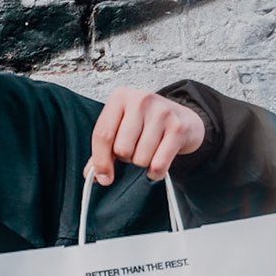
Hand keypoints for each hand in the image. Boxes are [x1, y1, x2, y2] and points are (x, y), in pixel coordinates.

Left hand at [87, 88, 205, 184]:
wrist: (184, 118)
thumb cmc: (147, 124)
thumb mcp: (122, 128)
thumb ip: (104, 149)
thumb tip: (91, 175)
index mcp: (120, 97)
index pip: (102, 134)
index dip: (100, 161)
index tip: (103, 178)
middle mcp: (140, 100)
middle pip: (121, 148)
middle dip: (126, 158)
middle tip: (135, 150)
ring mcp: (161, 112)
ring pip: (140, 158)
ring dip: (143, 162)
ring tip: (149, 150)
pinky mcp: (178, 128)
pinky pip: (159, 164)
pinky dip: (156, 172)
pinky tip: (158, 164)